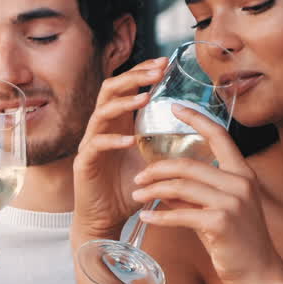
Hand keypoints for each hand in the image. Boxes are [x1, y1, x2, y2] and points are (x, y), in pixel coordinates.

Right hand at [72, 57, 166, 239]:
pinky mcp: (84, 163)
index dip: (142, 72)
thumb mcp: (152, 162)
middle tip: (156, 72)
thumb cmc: (128, 191)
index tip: (164, 63)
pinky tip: (129, 140)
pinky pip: (95, 144)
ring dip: (124, 103)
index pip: (126, 87)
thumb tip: (198, 133)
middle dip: (133, 77)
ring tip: (144, 99)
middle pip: (110, 90)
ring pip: (101, 112)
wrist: (105, 220)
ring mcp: (90, 144)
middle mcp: (102, 128)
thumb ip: (164, 144)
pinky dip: (113, 140)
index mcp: (118, 124)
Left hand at [130, 106, 282, 283]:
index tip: (174, 106)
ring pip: (181, 186)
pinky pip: (180, 213)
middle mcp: (240, 182)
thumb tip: (166, 184)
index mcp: (243, 173)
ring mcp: (232, 202)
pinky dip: (158, 215)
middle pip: (188, 164)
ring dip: (153, 191)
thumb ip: (197, 194)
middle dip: (157, 169)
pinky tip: (145, 216)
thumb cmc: (238, 242)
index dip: (196, 118)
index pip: (219, 135)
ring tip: (136, 196)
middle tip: (138, 177)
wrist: (260, 274)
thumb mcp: (220, 210)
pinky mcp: (220, 222)